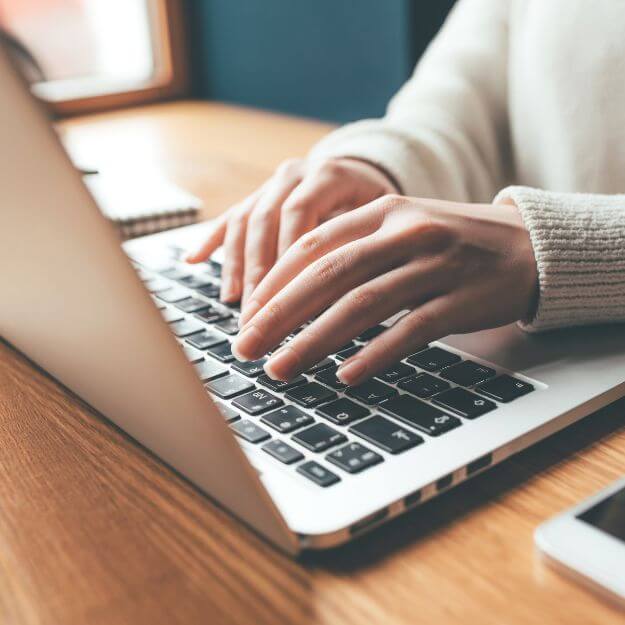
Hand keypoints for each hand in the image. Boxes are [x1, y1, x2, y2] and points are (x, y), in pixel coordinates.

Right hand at [185, 157, 396, 305]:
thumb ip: (360, 244)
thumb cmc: (378, 204)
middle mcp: (295, 174)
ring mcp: (272, 184)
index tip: (283, 298)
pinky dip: (212, 240)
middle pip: (265, 220)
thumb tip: (341, 299)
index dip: (287, 256)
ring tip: (233, 301)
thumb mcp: (381, 218)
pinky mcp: (258, 195)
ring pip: (245, 221)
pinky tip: (193, 260)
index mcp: (328, 175)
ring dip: (236, 264)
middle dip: (258, 271)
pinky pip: (230, 216)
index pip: (299, 214)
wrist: (365, 170)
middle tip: (255, 313)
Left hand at [232, 195, 537, 385]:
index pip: (313, 245)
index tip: (246, 315)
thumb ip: (354, 251)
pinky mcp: (462, 299)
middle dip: (279, 315)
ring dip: (315, 340)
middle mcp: (406, 232)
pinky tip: (345, 376)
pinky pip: (410, 329)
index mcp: (383, 211)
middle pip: (329, 274)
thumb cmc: (453, 243)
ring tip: (280, 368)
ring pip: (362, 304)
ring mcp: (436, 265)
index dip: (274, 282)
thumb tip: (294, 293)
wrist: (528, 247)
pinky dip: (374, 353)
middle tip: (246, 347)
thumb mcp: (402, 230)